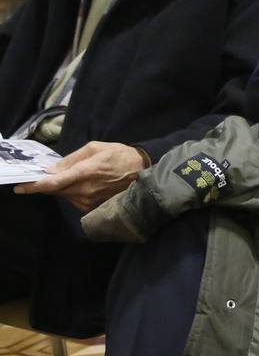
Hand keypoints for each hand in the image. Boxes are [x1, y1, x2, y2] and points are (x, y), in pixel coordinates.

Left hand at [15, 141, 146, 211]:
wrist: (142, 170)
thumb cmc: (118, 155)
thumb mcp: (94, 148)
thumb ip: (71, 159)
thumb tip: (51, 171)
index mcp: (85, 172)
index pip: (53, 183)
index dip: (34, 186)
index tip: (20, 187)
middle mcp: (85, 190)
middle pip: (55, 191)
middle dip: (49, 184)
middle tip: (49, 175)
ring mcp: (90, 201)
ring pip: (64, 196)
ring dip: (62, 188)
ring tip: (76, 176)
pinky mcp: (94, 207)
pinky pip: (74, 200)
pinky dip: (72, 193)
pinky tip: (82, 184)